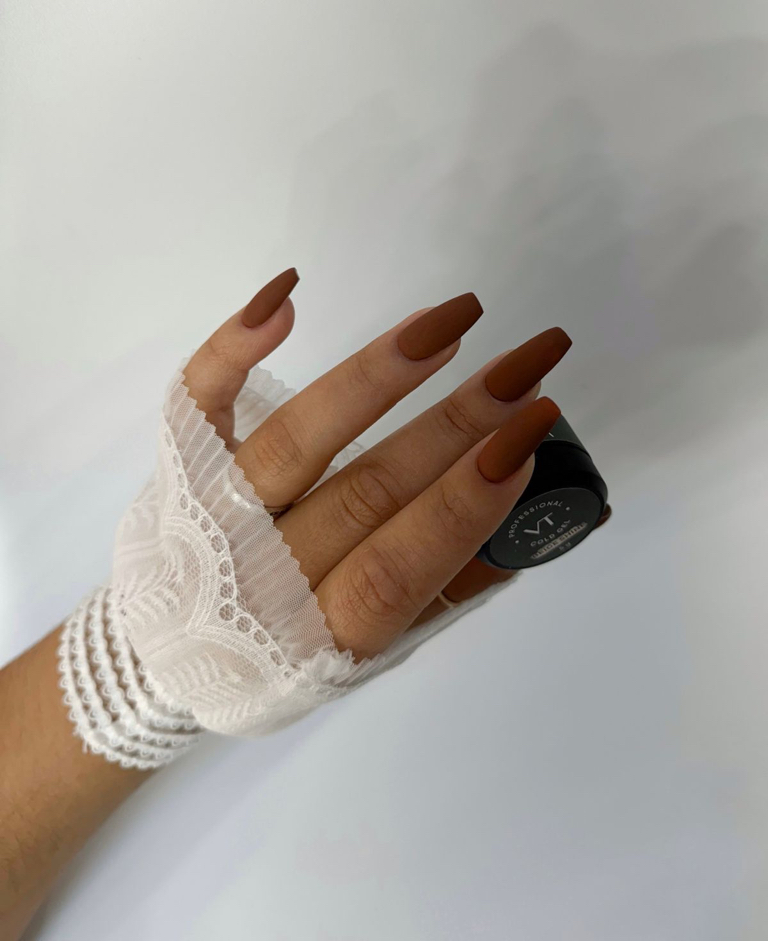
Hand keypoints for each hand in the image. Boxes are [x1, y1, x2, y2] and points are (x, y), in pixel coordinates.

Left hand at [182, 268, 582, 660]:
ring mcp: (212, 509)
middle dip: (455, 422)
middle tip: (528, 361)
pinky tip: (287, 295)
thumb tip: (554, 522)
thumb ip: (451, 589)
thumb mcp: (371, 649)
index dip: (462, 505)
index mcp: (318, 633)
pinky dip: (234, 346)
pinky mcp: (179, 463)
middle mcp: (259, 571)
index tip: (529, 437)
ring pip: (296, 437)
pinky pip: (198, 398)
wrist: (169, 654)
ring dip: (377, 375)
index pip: (396, 569)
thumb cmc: (287, 650)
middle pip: (364, 490)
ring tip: (451, 321)